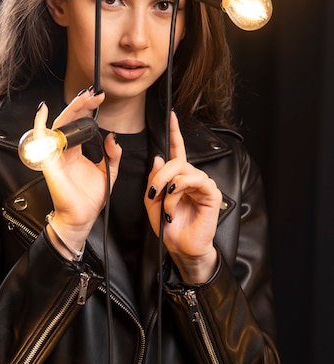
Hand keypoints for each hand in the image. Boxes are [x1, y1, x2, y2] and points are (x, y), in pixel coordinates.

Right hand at [34, 88, 121, 255]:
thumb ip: (113, 154)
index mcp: (76, 152)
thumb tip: (112, 136)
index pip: (80, 125)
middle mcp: (64, 151)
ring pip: (60, 125)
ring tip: (85, 98)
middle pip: (70, 121)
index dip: (89, 110)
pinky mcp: (49, 162)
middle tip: (95, 95)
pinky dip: (39, 123)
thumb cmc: (90, 199)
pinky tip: (43, 110)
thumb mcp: (109, 172)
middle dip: (83, 105)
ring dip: (72, 109)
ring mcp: (55, 155)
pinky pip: (41, 139)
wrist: (81, 218)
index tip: (100, 99)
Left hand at [144, 111, 221, 283]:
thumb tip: (158, 158)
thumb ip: (153, 180)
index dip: (175, 132)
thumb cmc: (169, 227)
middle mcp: (192, 177)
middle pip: (175, 160)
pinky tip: (173, 205)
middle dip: (159, 175)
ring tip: (164, 206)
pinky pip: (192, 180)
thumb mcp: (152, 202)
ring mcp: (203, 183)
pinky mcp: (210, 192)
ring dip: (167, 187)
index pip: (177, 149)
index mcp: (179, 177)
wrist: (181, 248)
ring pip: (182, 170)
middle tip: (152, 192)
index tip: (171, 115)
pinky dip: (178, 192)